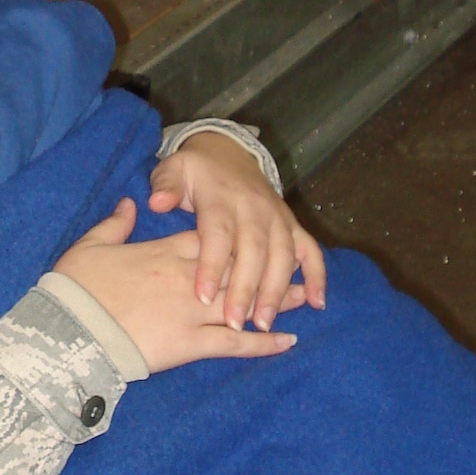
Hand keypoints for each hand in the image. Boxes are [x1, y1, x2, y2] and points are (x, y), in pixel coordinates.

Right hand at [54, 199, 299, 372]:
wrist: (70, 330)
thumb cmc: (75, 288)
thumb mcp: (90, 245)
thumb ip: (116, 223)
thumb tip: (133, 202)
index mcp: (163, 251)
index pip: (209, 240)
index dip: (232, 239)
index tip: (250, 237)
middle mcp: (187, 278)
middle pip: (237, 267)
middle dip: (265, 268)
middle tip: (292, 267)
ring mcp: (192, 312)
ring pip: (244, 302)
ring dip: (274, 301)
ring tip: (299, 299)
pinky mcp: (191, 343)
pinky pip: (236, 344)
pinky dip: (264, 344)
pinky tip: (287, 341)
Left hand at [148, 132, 325, 331]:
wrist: (226, 151)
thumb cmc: (193, 171)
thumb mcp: (172, 169)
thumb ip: (165, 186)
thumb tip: (158, 202)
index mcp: (221, 199)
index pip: (218, 234)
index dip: (212, 266)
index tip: (203, 296)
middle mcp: (253, 208)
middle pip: (254, 251)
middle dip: (246, 289)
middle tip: (235, 323)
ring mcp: (277, 217)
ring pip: (283, 255)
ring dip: (276, 290)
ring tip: (264, 323)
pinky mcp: (292, 224)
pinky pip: (311, 250)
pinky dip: (318, 275)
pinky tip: (316, 303)